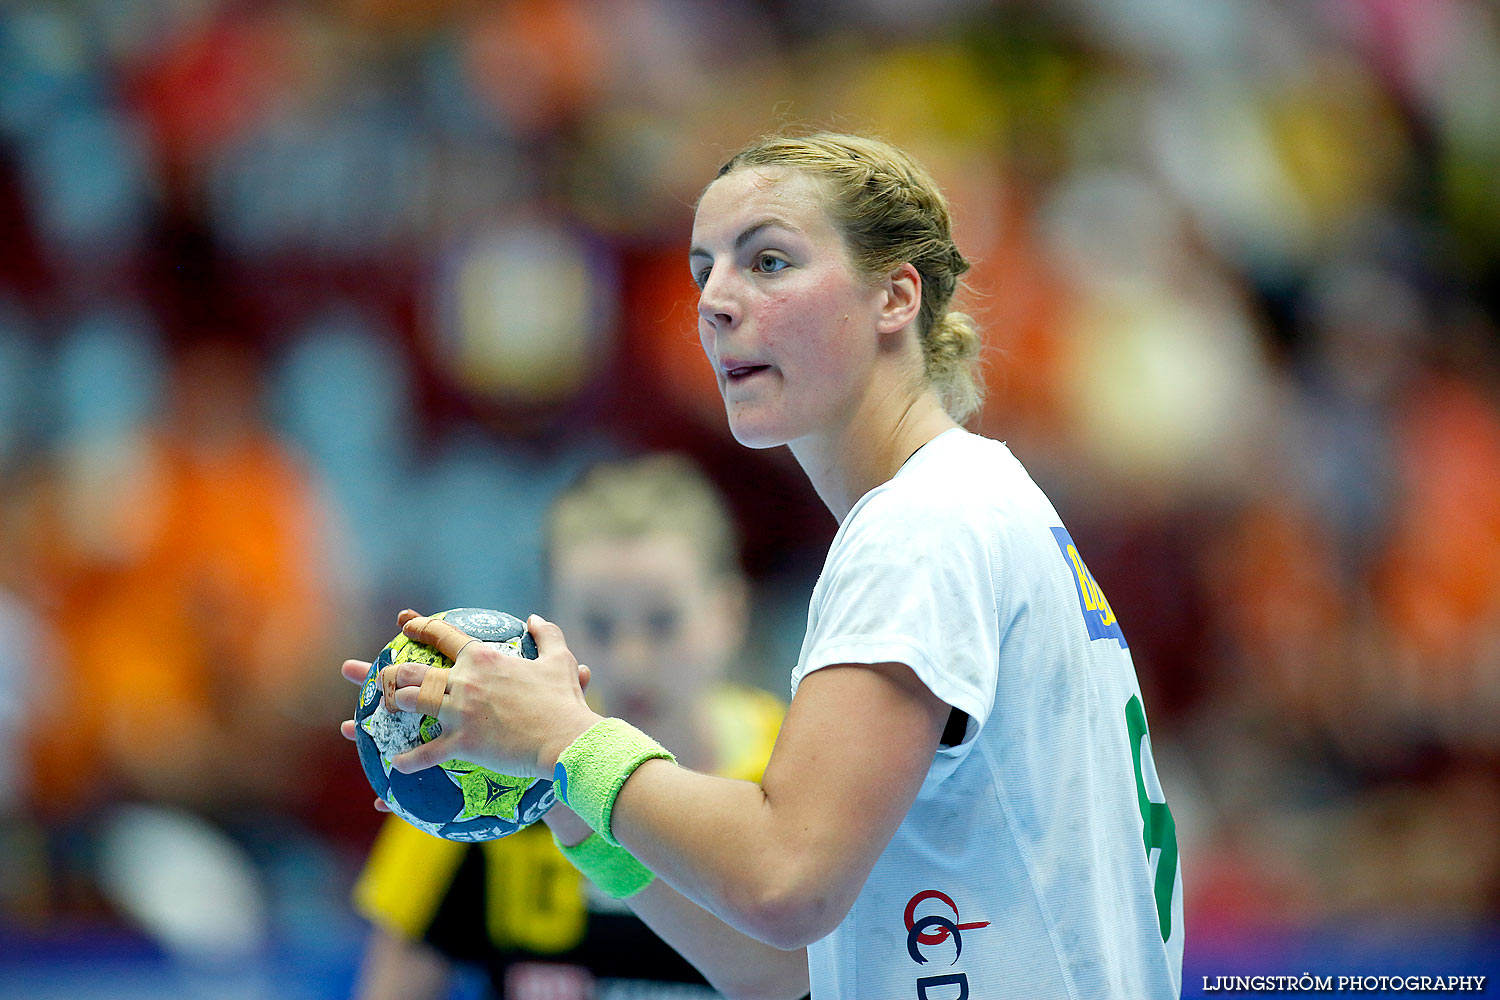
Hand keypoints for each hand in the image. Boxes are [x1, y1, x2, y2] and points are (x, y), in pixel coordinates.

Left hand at [343, 611, 600, 779]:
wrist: (567, 738)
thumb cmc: (564, 700)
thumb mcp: (560, 660)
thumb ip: (547, 634)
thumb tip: (535, 618)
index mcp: (483, 658)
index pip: (444, 636)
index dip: (422, 627)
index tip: (407, 625)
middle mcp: (465, 680)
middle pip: (417, 671)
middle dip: (394, 671)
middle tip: (382, 676)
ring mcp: (460, 711)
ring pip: (413, 703)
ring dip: (395, 704)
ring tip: (385, 709)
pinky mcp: (463, 742)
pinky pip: (427, 753)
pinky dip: (409, 761)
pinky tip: (395, 766)